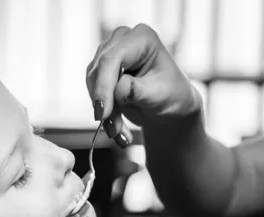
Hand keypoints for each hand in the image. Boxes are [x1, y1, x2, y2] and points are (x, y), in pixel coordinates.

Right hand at [86, 24, 202, 132]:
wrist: (168, 105)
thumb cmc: (170, 95)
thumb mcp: (158, 95)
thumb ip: (137, 91)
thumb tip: (119, 90)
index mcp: (141, 38)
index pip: (112, 59)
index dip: (104, 87)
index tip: (103, 114)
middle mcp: (122, 41)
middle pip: (98, 71)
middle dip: (104, 103)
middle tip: (114, 130)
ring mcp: (109, 54)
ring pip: (93, 84)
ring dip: (104, 112)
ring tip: (119, 131)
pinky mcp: (102, 71)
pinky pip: (93, 92)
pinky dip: (103, 112)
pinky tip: (116, 127)